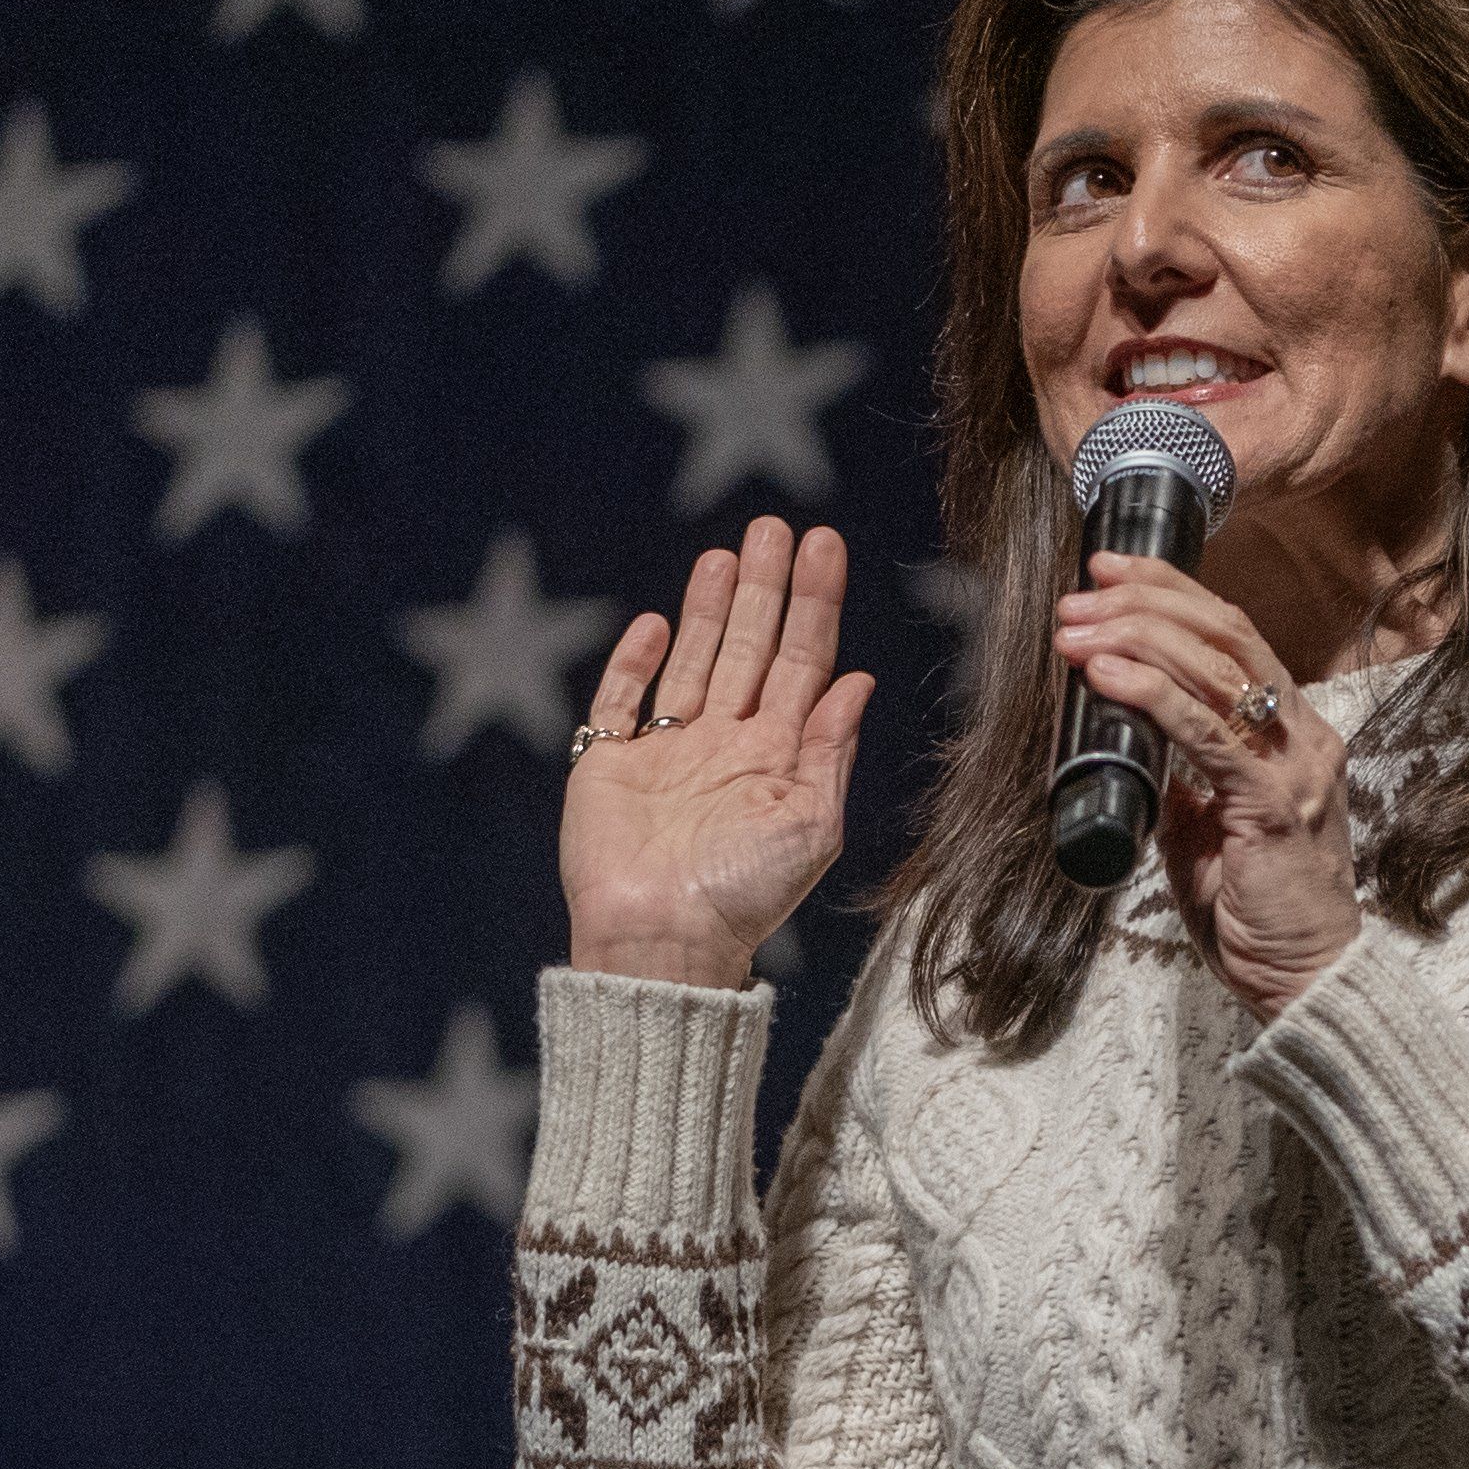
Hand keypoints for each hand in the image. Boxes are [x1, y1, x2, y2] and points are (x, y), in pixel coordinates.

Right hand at [560, 517, 875, 988]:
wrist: (662, 941)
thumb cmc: (743, 896)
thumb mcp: (810, 825)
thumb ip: (830, 751)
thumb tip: (859, 682)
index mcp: (778, 757)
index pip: (803, 662)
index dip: (814, 604)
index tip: (824, 547)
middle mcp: (726, 745)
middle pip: (751, 649)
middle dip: (765, 588)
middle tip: (774, 527)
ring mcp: (667, 751)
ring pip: (693, 660)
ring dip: (710, 609)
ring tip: (728, 555)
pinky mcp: (609, 765)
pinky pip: (620, 700)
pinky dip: (635, 661)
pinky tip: (655, 625)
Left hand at [1056, 550, 1357, 1020]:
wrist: (1303, 980)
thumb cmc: (1255, 909)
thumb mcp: (1208, 826)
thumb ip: (1183, 777)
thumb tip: (1131, 736)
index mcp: (1291, 732)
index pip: (1234, 636)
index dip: (1171, 593)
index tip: (1109, 574)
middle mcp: (1302, 736)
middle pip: (1227, 634)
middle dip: (1147, 602)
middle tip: (1080, 597)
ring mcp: (1294, 766)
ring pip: (1216, 670)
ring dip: (1137, 639)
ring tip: (1077, 630)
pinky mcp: (1272, 805)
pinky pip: (1206, 734)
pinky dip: (1151, 695)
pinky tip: (1107, 675)